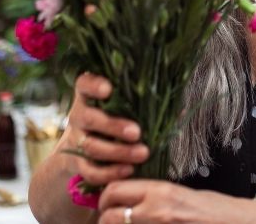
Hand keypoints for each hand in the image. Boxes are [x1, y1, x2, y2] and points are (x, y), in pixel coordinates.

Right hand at [65, 72, 149, 186]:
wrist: (88, 149)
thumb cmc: (116, 120)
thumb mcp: (126, 109)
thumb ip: (147, 105)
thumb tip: (180, 112)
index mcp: (89, 96)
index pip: (84, 84)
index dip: (93, 85)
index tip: (108, 88)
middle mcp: (78, 116)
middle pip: (88, 118)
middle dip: (113, 125)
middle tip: (136, 132)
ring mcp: (76, 140)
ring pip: (91, 146)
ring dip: (117, 152)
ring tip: (142, 154)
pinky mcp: (77, 163)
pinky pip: (89, 170)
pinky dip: (109, 172)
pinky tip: (128, 171)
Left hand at [98, 180, 247, 223]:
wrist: (234, 223)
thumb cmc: (212, 208)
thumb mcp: (179, 193)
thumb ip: (152, 195)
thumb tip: (127, 198)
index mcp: (159, 191)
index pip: (115, 190)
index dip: (104, 199)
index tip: (105, 203)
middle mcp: (155, 209)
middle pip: (110, 216)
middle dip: (105, 219)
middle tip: (109, 220)